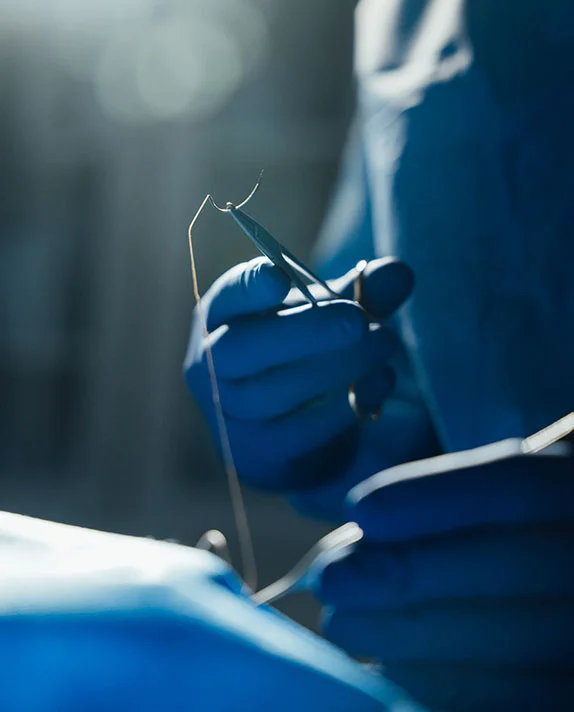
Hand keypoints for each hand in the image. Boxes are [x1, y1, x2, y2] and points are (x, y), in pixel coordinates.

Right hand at [184, 256, 412, 489]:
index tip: (279, 276)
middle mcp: (211, 366)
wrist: (284, 430)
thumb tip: (398, 272)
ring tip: (384, 344)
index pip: (225, 298)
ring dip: (335, 367)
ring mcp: (230, 414)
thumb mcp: (325, 315)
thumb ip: (359, 293)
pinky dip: (342, 407)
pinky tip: (378, 383)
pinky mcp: (259, 452)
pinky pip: (298, 431)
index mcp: (220, 317)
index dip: (248, 288)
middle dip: (302, 331)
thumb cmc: (299, 354)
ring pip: (272, 393)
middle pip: (240, 349)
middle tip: (358, 320)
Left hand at [314, 445, 573, 711]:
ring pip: (512, 645)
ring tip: (342, 623)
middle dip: (407, 573)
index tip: (359, 509)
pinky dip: (442, 685)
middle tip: (329, 580)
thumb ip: (451, 499)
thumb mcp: (501, 495)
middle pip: (509, 566)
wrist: (553, 592)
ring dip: (411, 635)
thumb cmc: (516, 532)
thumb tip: (363, 527)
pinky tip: (389, 665)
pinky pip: (513, 701)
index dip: (435, 498)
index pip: (517, 485)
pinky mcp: (573, 696)